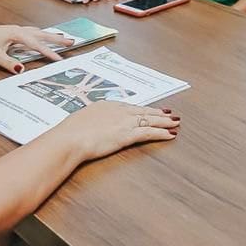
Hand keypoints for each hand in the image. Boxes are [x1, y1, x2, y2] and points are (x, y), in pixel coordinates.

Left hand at [0, 25, 73, 72]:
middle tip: (72, 41)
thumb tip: (22, 70)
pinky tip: (41, 38)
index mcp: (16, 34)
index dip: (49, 52)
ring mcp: (15, 30)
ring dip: (49, 35)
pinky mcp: (11, 33)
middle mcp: (18, 30)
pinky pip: (31, 33)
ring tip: (61, 38)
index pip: (37, 44)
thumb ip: (9, 63)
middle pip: (41, 34)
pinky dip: (39, 36)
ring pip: (37, 32)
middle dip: (56, 39)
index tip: (60, 59)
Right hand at [55, 102, 179, 162]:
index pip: (130, 107)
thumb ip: (89, 123)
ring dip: (165, 122)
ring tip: (176, 123)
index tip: (151, 110)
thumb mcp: (80, 123)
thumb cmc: (69, 133)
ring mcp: (124, 122)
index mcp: (106, 106)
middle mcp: (118, 111)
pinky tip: (170, 135)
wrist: (69, 139)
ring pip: (150, 120)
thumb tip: (87, 127)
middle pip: (144, 111)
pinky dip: (161, 133)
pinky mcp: (127, 134)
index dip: (143, 109)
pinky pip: (149, 133)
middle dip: (159, 113)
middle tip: (171, 114)